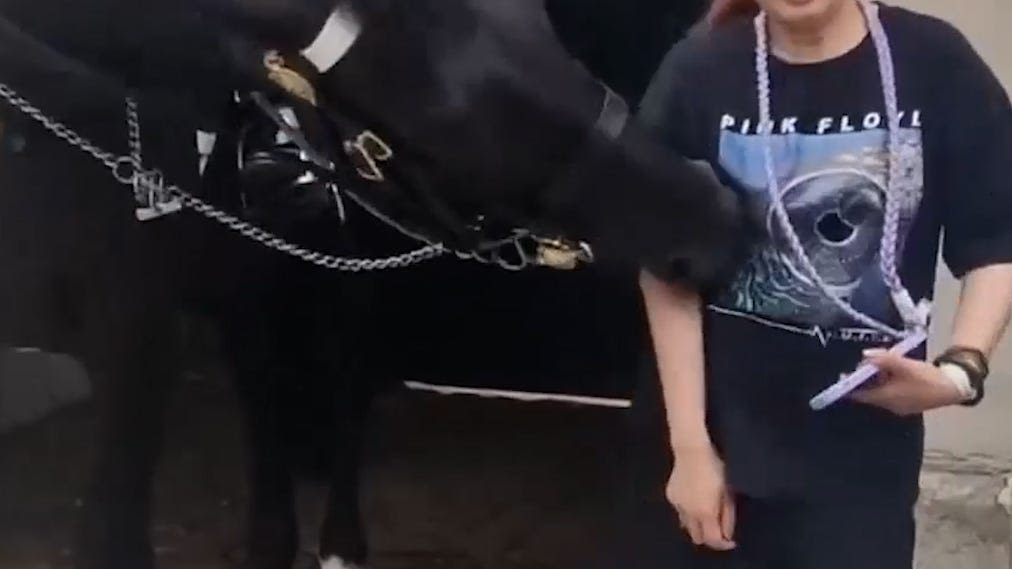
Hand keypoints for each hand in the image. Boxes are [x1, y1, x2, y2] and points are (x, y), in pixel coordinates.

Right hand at [667, 445, 736, 550]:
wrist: (691, 451)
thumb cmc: (714, 468)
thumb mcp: (727, 492)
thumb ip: (727, 516)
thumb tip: (727, 534)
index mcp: (705, 512)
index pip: (712, 540)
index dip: (723, 544)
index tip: (730, 540)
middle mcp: (689, 513)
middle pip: (697, 537)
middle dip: (708, 536)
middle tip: (718, 527)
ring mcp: (677, 505)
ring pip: (686, 525)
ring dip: (697, 524)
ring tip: (706, 511)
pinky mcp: (671, 496)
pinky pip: (680, 511)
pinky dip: (688, 510)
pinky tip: (694, 498)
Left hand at [849, 349, 964, 415]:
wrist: (953, 387)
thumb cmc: (928, 377)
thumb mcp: (905, 365)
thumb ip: (884, 360)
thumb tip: (864, 355)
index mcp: (887, 398)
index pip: (861, 395)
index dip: (850, 386)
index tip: (842, 376)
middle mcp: (890, 406)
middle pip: (869, 395)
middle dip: (861, 383)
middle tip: (855, 368)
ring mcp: (899, 407)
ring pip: (879, 395)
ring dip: (873, 384)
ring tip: (870, 368)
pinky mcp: (908, 404)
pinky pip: (889, 395)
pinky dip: (884, 386)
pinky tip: (886, 374)